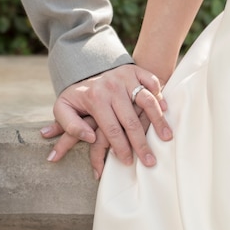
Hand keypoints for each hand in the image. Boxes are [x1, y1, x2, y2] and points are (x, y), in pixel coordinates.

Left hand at [41, 64, 172, 170]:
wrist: (84, 68)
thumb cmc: (76, 95)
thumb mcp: (62, 108)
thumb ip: (69, 125)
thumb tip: (89, 138)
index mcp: (95, 98)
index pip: (111, 129)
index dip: (121, 148)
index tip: (128, 162)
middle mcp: (112, 87)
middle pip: (131, 121)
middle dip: (141, 144)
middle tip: (150, 162)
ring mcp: (126, 77)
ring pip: (146, 101)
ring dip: (158, 121)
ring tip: (167, 138)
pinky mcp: (136, 70)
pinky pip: (152, 82)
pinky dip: (160, 95)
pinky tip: (166, 111)